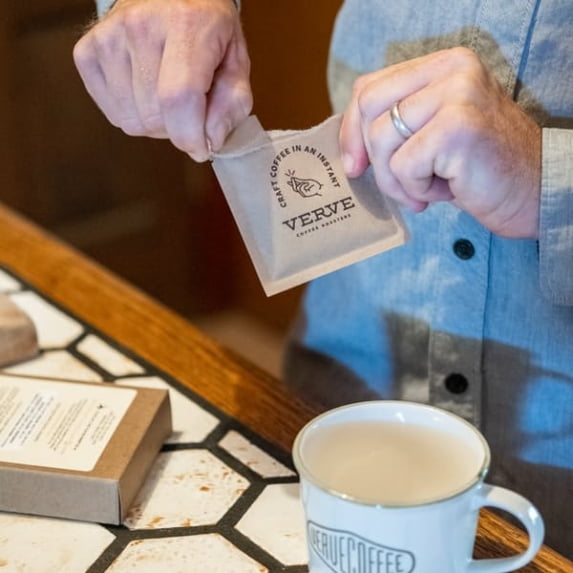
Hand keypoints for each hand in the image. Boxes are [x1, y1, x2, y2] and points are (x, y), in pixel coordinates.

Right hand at [73, 0, 251, 160]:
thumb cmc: (209, 34)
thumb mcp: (236, 65)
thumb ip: (231, 106)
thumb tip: (209, 141)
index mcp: (187, 24)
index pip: (178, 98)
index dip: (190, 136)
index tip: (201, 148)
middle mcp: (141, 25)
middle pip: (154, 117)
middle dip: (176, 127)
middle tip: (188, 106)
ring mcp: (108, 37)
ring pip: (132, 122)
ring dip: (154, 122)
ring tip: (165, 94)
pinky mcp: (87, 51)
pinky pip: (113, 115)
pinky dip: (132, 114)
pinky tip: (144, 90)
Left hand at [340, 47, 540, 237]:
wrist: (532, 191)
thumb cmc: (476, 168)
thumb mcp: (432, 134)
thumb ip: (396, 125)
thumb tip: (347, 149)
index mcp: (442, 65)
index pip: (369, 87)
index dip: (350, 130)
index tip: (354, 165)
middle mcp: (451, 69)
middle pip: (368, 108)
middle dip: (373, 158)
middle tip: (399, 185)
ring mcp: (457, 94)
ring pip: (381, 140)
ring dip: (397, 180)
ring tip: (427, 188)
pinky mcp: (458, 126)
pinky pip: (403, 165)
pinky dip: (416, 190)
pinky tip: (446, 190)